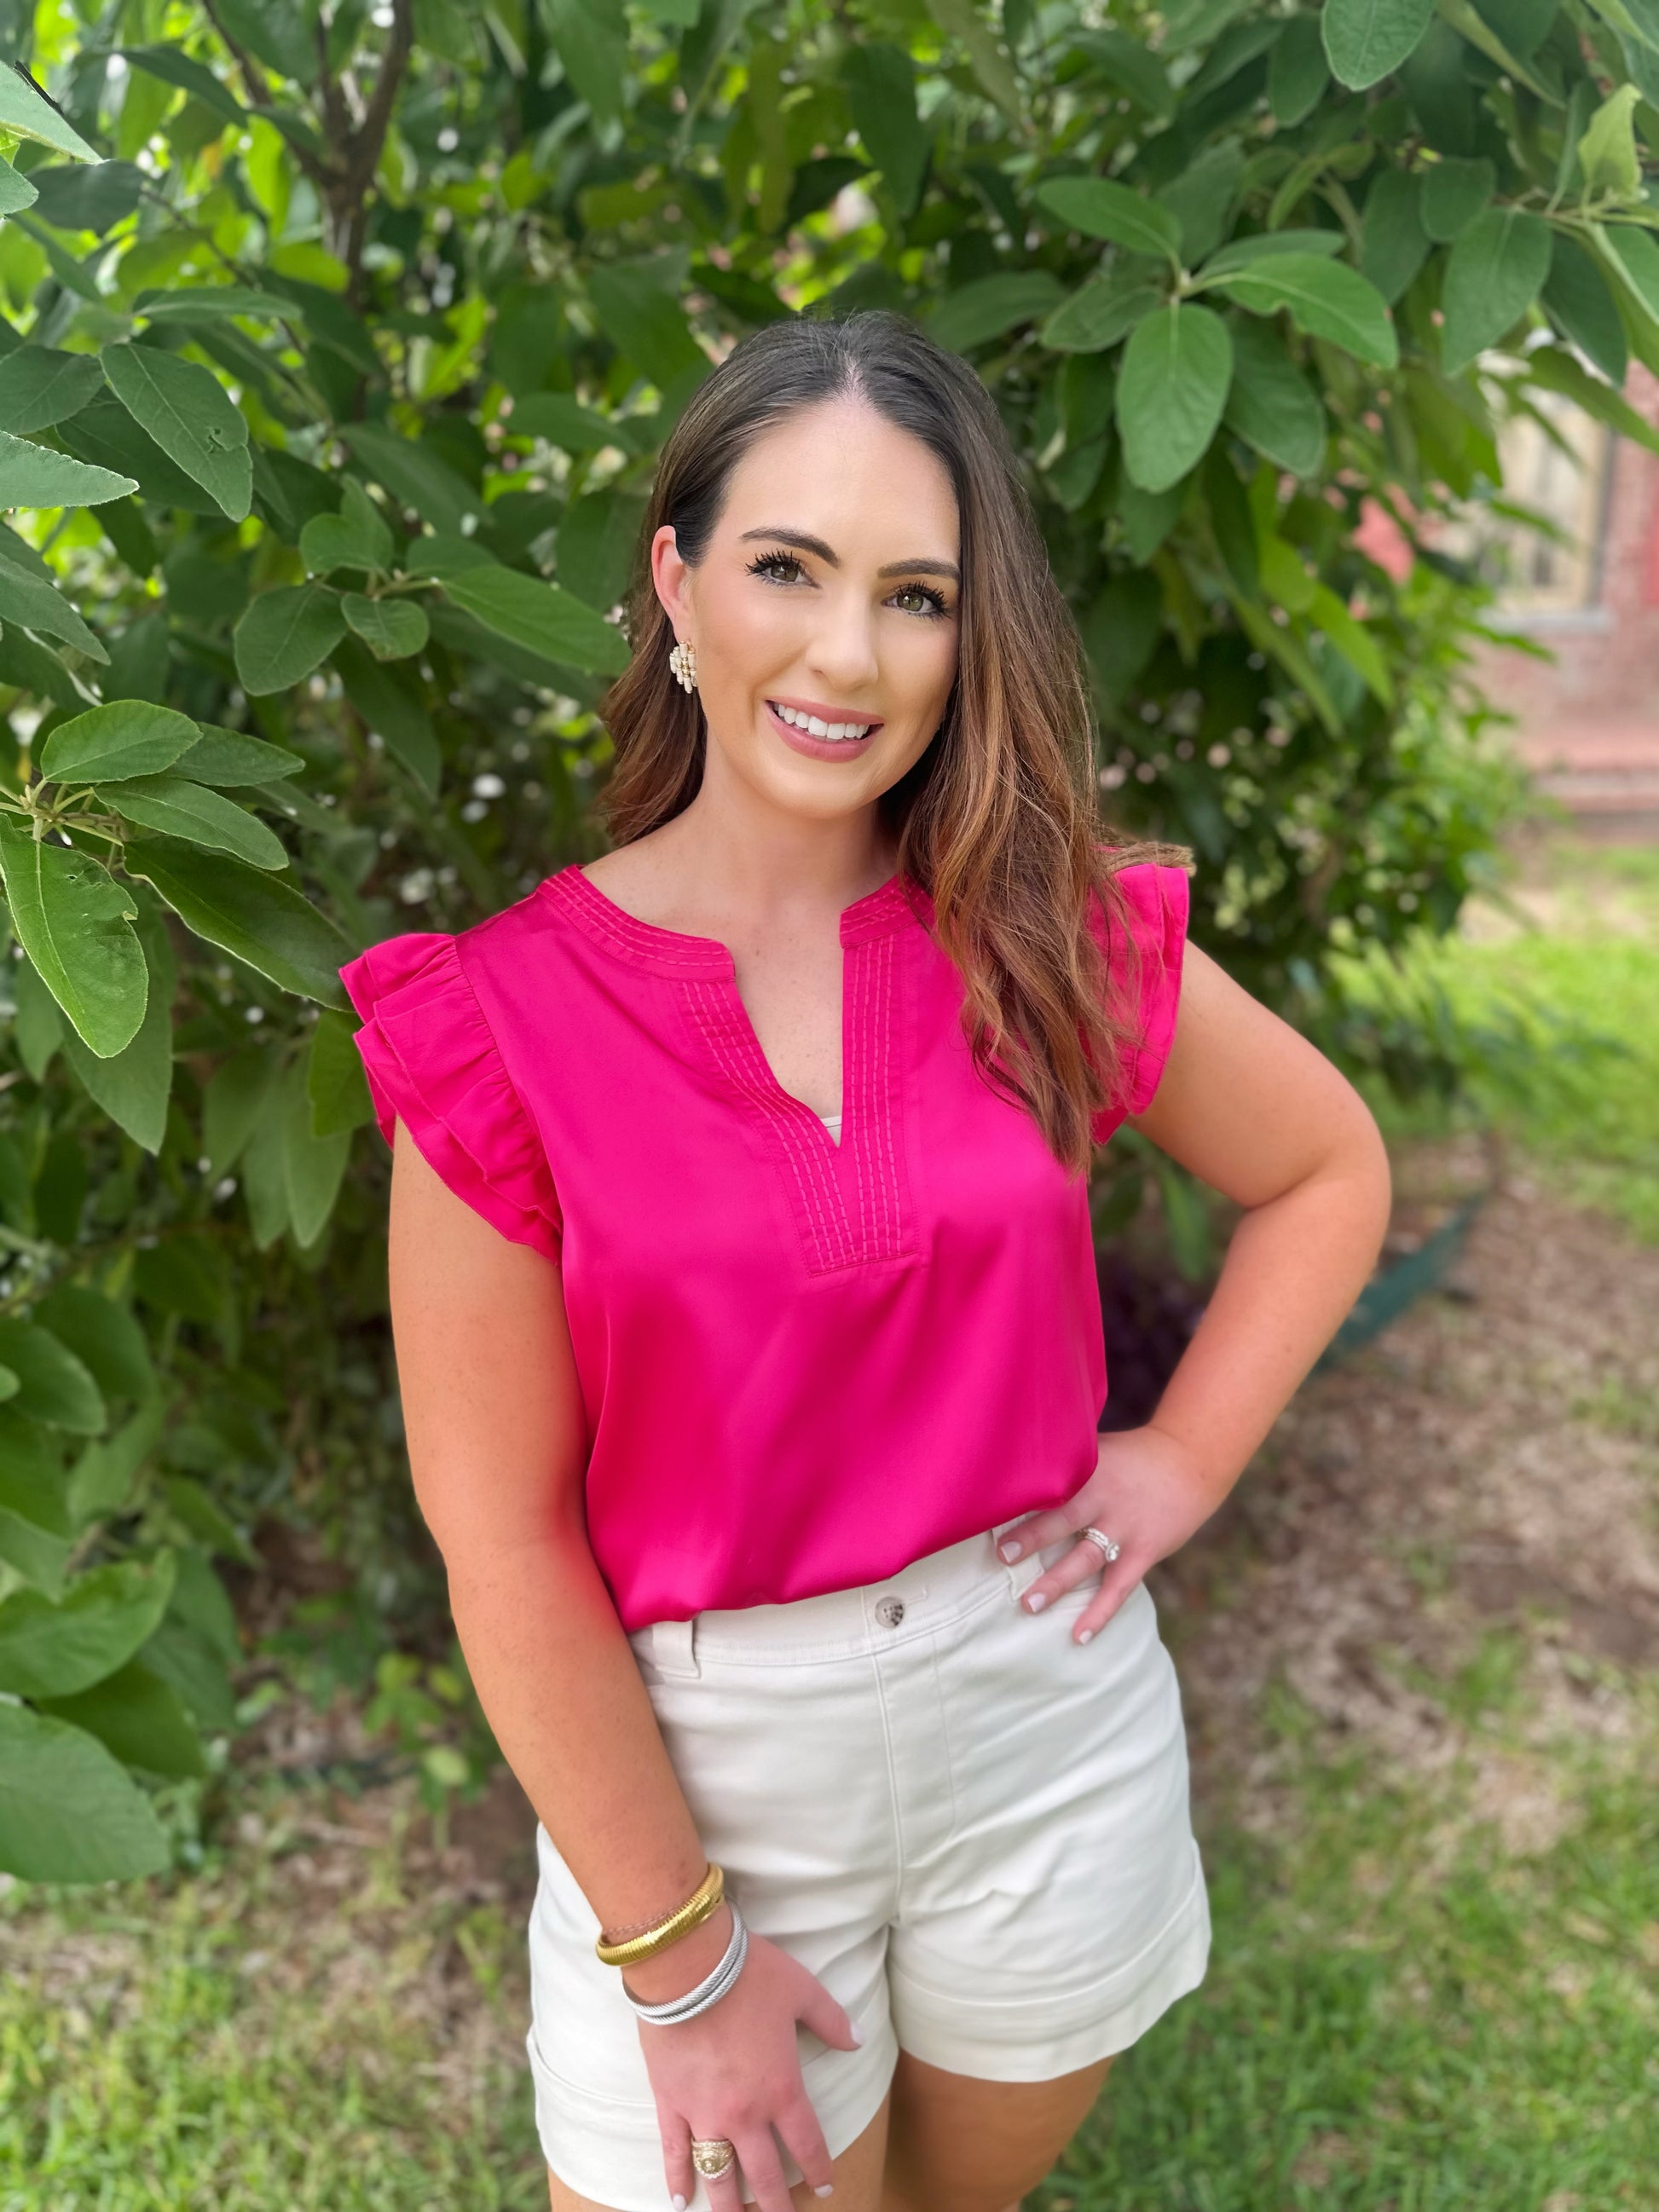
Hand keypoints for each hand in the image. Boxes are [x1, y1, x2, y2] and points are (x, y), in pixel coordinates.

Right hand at [631, 1906, 861, 2210]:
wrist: (688, 1965)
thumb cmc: (748, 1975)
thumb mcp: (801, 1990)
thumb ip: (831, 2020)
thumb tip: (858, 2041)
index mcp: (781, 2089)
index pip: (806, 2143)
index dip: (818, 2169)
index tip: (824, 2189)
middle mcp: (745, 2114)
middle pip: (764, 2176)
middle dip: (777, 2207)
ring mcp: (704, 2114)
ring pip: (720, 2176)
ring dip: (730, 2208)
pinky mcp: (671, 2104)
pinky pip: (674, 2152)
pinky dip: (677, 2179)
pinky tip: (681, 2202)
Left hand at [997, 1423, 1221, 1646]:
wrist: (1189, 1463)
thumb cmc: (1132, 1457)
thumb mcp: (1097, 1451)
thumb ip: (1064, 1462)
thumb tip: (1014, 1464)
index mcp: (1089, 1470)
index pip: (1050, 1483)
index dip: (1021, 1496)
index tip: (988, 1508)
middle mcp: (1105, 1499)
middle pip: (1064, 1518)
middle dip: (1031, 1537)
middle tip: (1000, 1555)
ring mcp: (1125, 1529)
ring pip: (1087, 1558)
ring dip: (1057, 1582)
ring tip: (1028, 1605)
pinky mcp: (1144, 1552)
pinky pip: (1118, 1588)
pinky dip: (1100, 1612)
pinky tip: (1079, 1636)